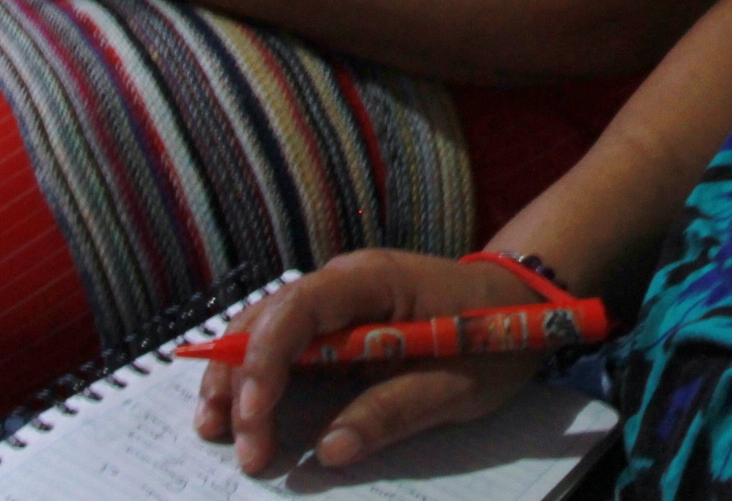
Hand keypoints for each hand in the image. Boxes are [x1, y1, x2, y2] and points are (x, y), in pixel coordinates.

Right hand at [195, 252, 544, 474]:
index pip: (299, 309)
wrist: (518, 305)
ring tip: (213, 429)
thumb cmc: (493, 337)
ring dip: (235, 378)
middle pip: (268, 320)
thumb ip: (393, 411)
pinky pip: (284, 345)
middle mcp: (342, 281)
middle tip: (229, 441)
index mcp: (373, 281)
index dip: (266, 360)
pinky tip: (239, 412)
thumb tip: (330, 450)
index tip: (252, 415)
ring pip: (264, 331)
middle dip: (238, 379)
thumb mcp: (455, 382)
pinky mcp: (336, 325)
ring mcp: (335, 300)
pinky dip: (256, 378)